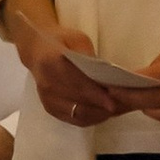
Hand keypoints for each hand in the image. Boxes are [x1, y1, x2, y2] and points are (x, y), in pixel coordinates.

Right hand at [2, 0, 123, 128]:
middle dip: (101, 108)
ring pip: (76, 114)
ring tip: (115, 111)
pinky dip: (89, 119)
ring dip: (97, 115)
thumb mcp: (77, 39)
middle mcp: (47, 84)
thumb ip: (89, 56)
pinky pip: (72, 120)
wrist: (36, 49)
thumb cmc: (60, 40)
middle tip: (122, 107)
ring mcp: (46, 98)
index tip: (113, 102)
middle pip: (78, 103)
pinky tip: (102, 114)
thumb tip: (106, 75)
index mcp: (52, 63)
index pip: (77, 83)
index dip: (96, 95)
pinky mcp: (49, 108)